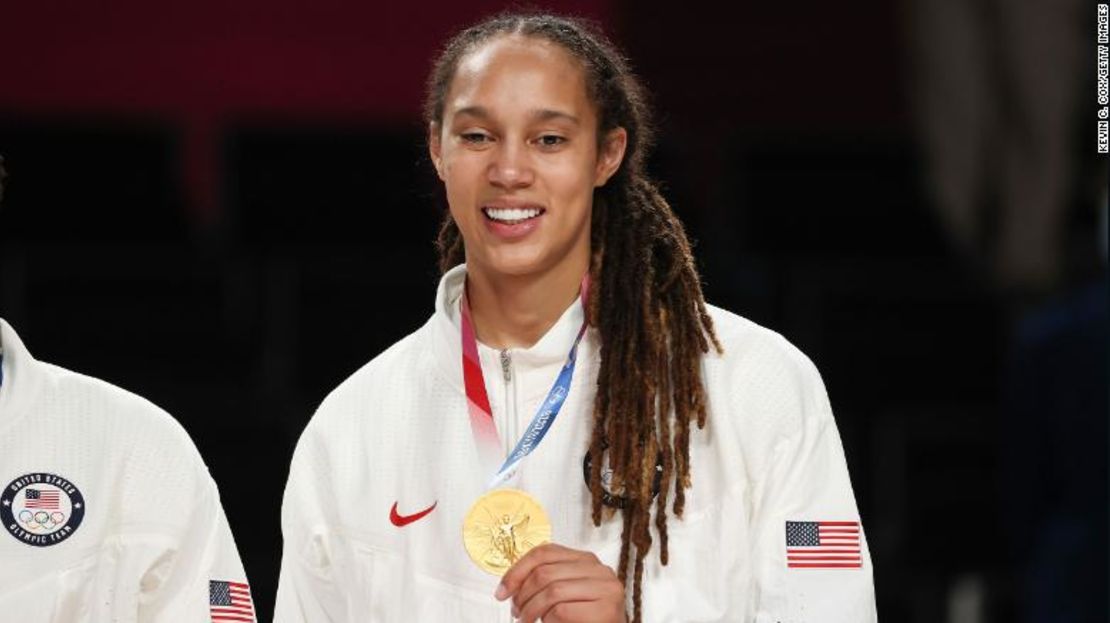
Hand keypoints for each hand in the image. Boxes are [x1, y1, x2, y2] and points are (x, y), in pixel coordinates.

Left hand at [494, 543, 625, 622]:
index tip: (503, 590)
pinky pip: (562, 611)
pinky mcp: (605, 610)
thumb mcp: (566, 593)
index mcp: (586, 560)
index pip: (545, 552)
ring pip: (552, 591)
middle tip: (516, 611)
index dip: (517, 570)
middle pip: (545, 572)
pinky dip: (548, 621)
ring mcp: (605, 589)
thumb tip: (510, 585)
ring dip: (531, 610)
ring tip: (527, 621)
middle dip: (522, 595)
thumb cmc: (586, 619)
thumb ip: (547, 580)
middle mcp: (599, 570)